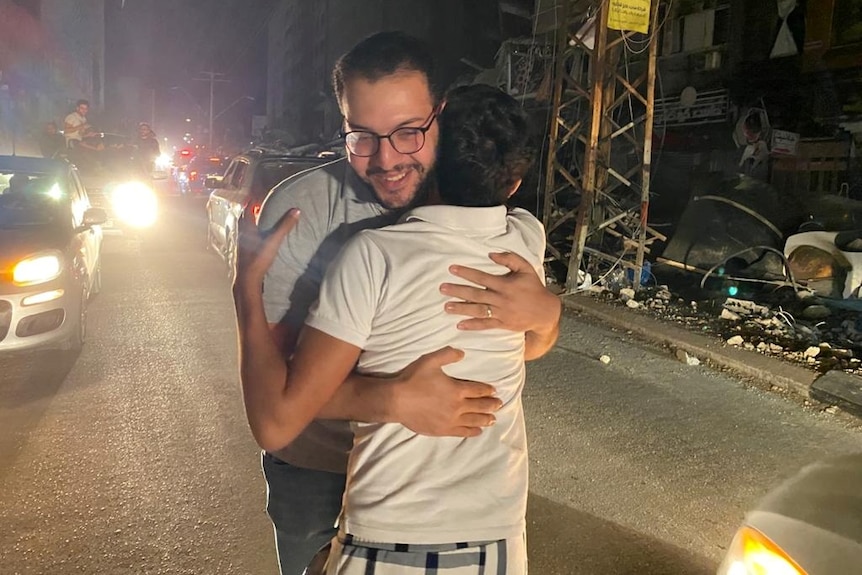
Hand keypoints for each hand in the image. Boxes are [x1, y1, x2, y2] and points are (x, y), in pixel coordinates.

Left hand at [234, 207, 299, 293]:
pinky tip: (257, 237)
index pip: (248, 208)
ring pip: (243, 227)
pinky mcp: (242, 252)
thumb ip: (285, 226)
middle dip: (250, 209)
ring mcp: (240, 243)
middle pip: (243, 217)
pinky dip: (250, 233)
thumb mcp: (274, 241)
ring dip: (250, 221)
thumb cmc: (258, 259)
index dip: (253, 200)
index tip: (259, 195)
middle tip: (258, 205)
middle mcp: (241, 233)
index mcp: (246, 227)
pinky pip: (245, 237)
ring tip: (259, 219)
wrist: (247, 280)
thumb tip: (296, 211)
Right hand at [391, 347, 501, 437]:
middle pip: (480, 406)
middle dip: (491, 405)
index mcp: (457, 389)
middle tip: (499, 404)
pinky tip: (478, 431)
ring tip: (493, 419)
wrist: (397, 401)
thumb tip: (462, 353)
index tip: (494, 391)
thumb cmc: (413, 379)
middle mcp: (458, 406)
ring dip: (485, 419)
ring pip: (474, 420)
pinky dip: (473, 431)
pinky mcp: (443, 430)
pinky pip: (463, 432)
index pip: (478, 390)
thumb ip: (448, 355)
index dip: (488, 390)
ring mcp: (451, 420)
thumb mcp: (430, 361)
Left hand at [440, 252, 560, 333]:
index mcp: (505, 284)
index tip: (452, 269)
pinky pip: (485, 325)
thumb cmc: (534, 287)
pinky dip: (472, 325)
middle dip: (458, 291)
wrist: (545, 312)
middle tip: (442, 288)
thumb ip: (509, 259)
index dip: (466, 273)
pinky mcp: (502, 324)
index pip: (482, 277)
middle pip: (476, 294)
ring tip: (446, 306)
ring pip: (478, 310)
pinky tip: (460, 324)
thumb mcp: (526, 268)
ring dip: (461, 309)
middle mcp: (501, 299)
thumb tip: (491, 254)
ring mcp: (501, 313)